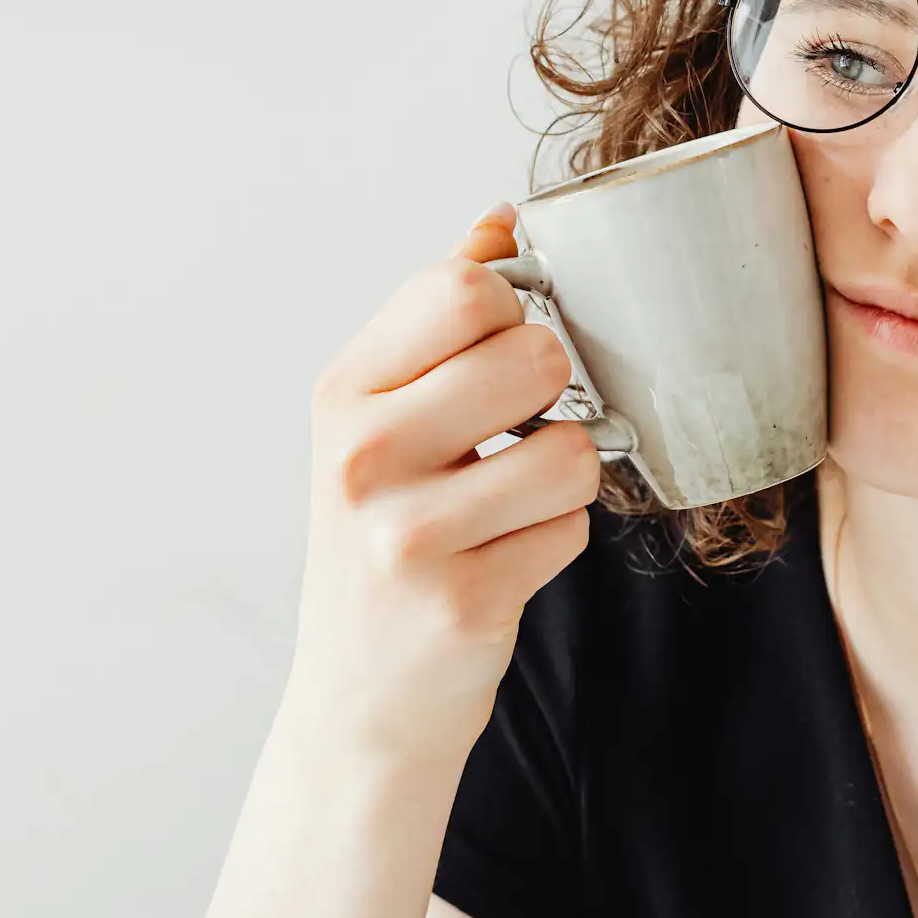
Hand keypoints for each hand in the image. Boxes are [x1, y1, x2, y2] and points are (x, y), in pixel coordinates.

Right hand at [280, 202, 601, 764]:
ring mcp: (410, 534)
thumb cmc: (385, 535)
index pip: (464, 288)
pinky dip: (555, 542)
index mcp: (344, 392)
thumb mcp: (381, 418)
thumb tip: (500, 218)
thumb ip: (437, 315)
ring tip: (510, 505)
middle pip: (534, 354)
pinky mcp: (465, 602)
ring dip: (564, 479)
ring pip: (572, 450)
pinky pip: (572, 530)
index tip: (496, 355)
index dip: (513, 314)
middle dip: (552, 395)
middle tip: (511, 437)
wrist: (359, 699)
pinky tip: (503, 561)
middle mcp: (363, 455)